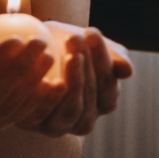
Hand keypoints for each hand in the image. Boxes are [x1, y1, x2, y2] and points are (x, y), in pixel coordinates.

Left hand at [12, 24, 133, 137]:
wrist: (31, 50)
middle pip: (90, 99)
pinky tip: (45, 77)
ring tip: (66, 54)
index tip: (91, 32)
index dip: (102, 60)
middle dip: (85, 66)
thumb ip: (113, 56)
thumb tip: (127, 71)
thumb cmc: (66, 44)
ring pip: (71, 111)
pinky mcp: (34, 124)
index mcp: (104, 102)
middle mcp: (84, 120)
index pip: (108, 87)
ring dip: (71, 81)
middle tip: (75, 36)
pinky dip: (46, 98)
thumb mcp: (91, 45)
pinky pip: (42, 116)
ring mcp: (59, 126)